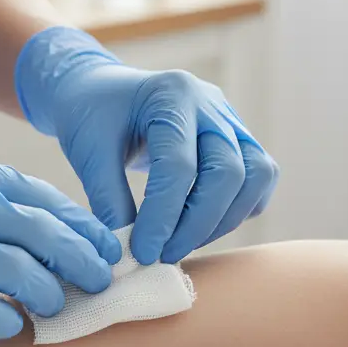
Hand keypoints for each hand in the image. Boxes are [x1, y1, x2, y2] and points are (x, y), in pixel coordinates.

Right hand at [0, 148, 120, 339]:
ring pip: (25, 273)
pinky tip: (10, 330)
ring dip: (49, 296)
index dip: (81, 225)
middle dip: (84, 262)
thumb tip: (27, 235)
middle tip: (100, 284)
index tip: (104, 247)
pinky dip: (6, 323)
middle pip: (47, 234)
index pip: (42, 198)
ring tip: (54, 308)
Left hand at [16, 27, 278, 264]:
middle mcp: (209, 103)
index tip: (143, 251)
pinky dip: (240, 208)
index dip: (163, 216)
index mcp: (170, 94)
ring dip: (222, 221)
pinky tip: (203, 228)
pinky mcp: (238, 137)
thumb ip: (109, 199)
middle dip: (196, 224)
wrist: (99, 91)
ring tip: (180, 245)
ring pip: (254, 176)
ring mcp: (229, 118)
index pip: (179, 165)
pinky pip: (259, 178)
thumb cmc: (89, 116)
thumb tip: (128, 254)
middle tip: (163, 255)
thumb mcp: (88, 152)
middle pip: (226, 172)